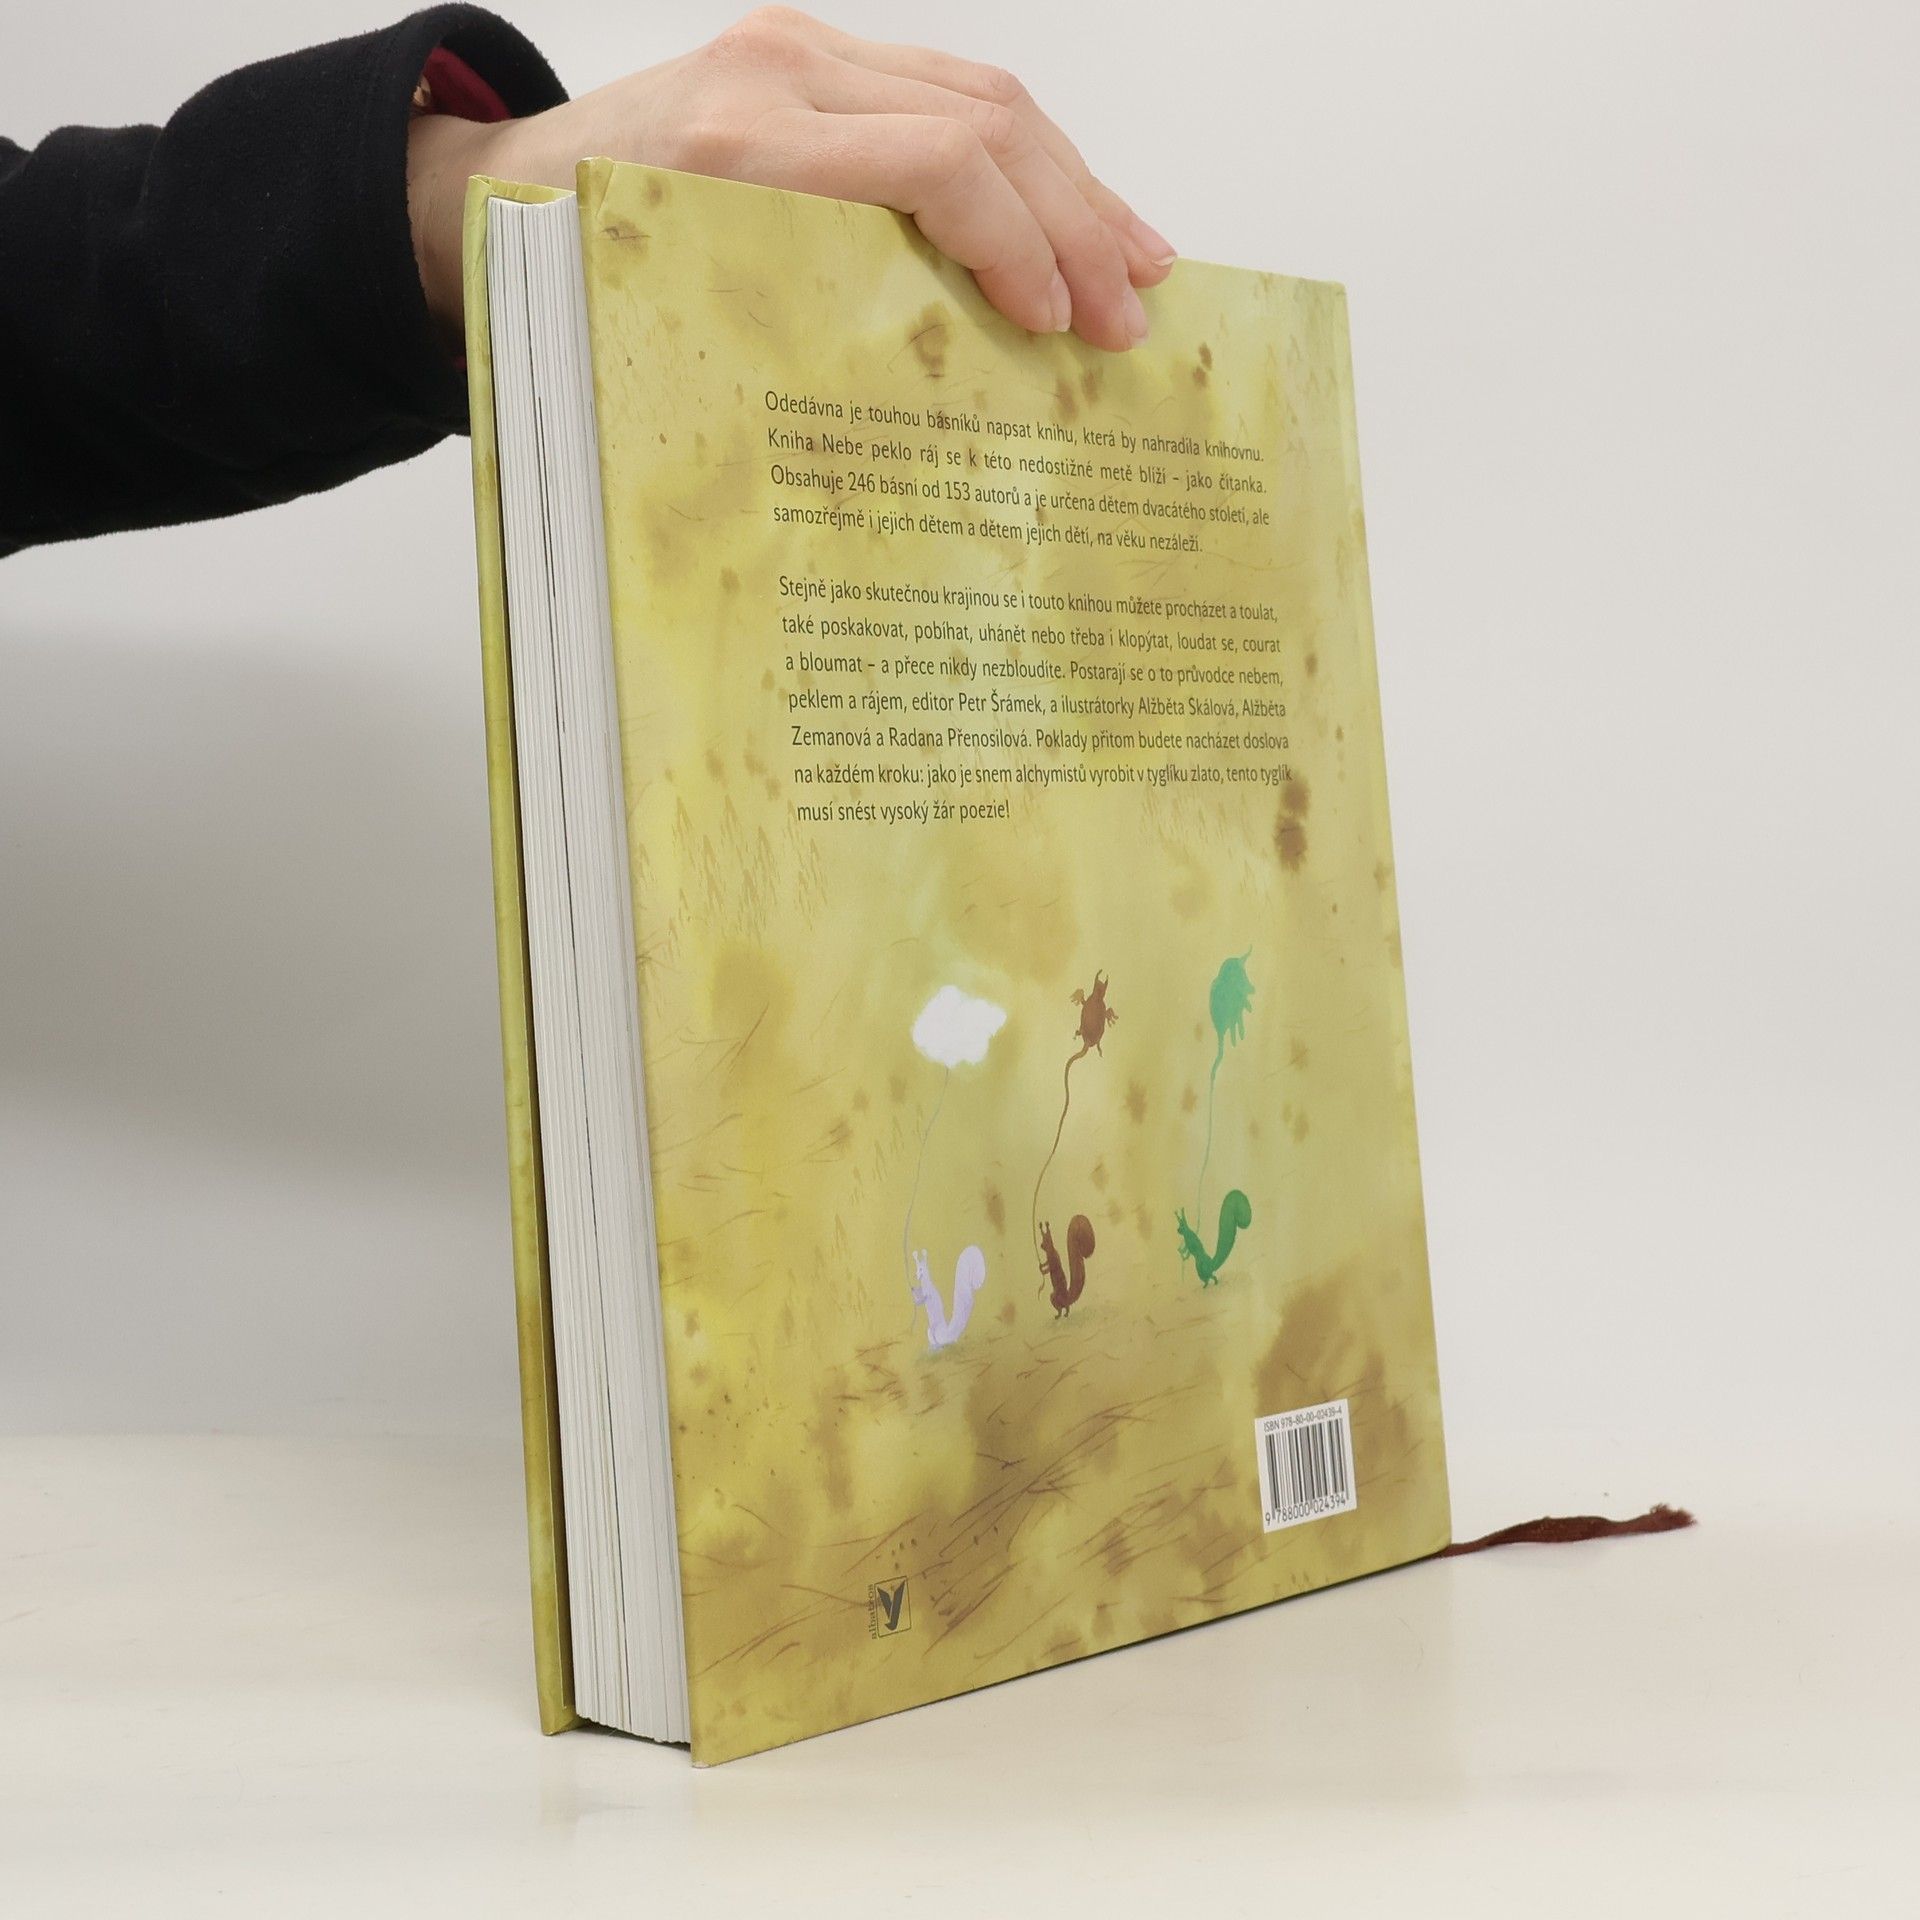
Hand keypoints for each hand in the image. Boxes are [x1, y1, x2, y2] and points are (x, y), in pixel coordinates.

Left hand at [408, 7, 1174, 355]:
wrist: (492, 192)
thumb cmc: (570, 274)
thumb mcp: (669, 318)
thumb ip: (788, 337)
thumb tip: (925, 424)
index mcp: (741, 143)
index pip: (934, 161)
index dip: (1019, 242)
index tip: (1061, 325)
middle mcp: (779, 73)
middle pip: (983, 119)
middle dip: (1077, 222)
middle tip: (1131, 316)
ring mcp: (799, 51)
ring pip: (985, 94)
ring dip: (1076, 185)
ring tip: (1141, 263)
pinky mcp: (812, 56)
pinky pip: (950, 90)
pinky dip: (1027, 159)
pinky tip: (1076, 212)